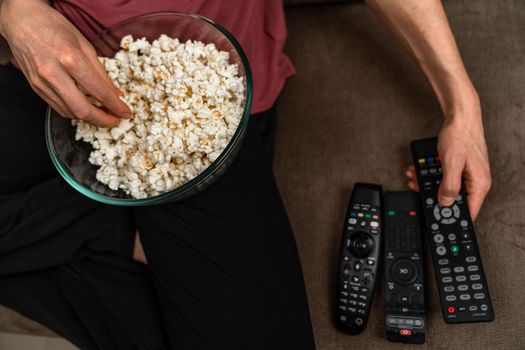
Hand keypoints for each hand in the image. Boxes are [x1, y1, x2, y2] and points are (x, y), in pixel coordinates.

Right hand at [0, 0, 129, 126]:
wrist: (21, 20)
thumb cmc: (54, 26)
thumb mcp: (85, 44)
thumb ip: (101, 72)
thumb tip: (115, 94)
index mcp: (70, 58)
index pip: (99, 91)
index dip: (115, 106)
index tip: (125, 113)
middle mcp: (54, 73)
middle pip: (83, 110)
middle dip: (103, 120)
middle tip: (115, 120)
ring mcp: (42, 83)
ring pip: (70, 112)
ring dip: (89, 118)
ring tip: (103, 115)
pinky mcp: (35, 88)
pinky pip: (58, 108)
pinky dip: (75, 112)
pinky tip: (85, 109)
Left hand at [406, 107, 490, 220]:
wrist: (460, 116)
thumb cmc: (459, 136)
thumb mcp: (451, 163)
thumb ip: (449, 186)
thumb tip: (445, 202)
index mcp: (479, 184)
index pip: (469, 212)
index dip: (454, 219)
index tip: (439, 222)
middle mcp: (476, 181)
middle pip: (455, 199)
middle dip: (434, 196)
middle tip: (417, 191)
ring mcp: (469, 174)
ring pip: (446, 187)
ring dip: (428, 184)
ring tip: (413, 178)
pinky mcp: (461, 167)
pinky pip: (445, 177)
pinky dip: (431, 175)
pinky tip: (418, 171)